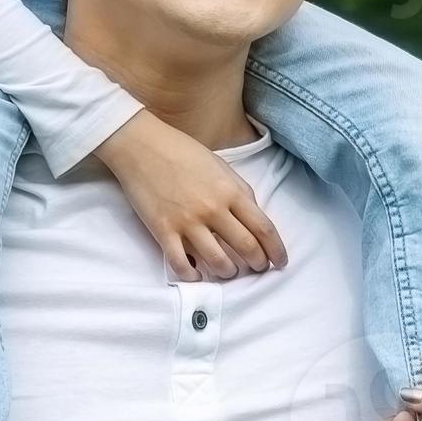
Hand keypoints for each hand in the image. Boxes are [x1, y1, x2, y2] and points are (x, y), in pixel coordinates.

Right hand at [96, 110, 288, 280]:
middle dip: (257, 264)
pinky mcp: (163, 230)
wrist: (141, 145)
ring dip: (229, 273)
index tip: (279, 262)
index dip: (276, 250)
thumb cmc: (183, 152)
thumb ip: (239, 192)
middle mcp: (213, 209)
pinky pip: (181, 264)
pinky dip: (192, 276)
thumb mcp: (221, 167)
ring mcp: (188, 221)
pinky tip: (197, 275)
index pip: (264, 228)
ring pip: (218, 262)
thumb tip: (252, 220)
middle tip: (257, 269)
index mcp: (231, 191)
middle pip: (246, 248)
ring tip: (229, 272)